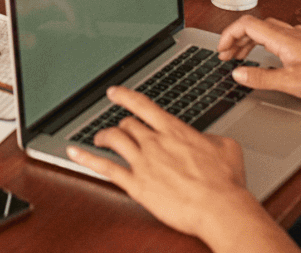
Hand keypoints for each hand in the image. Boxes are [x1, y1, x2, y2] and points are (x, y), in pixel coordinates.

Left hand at [64, 86, 257, 240]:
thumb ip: (211, 138)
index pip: (143, 106)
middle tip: (117, 126)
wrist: (221, 208)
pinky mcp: (136, 184)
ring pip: (113, 139)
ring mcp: (143, 162)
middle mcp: (154, 142)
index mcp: (175, 130)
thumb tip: (208, 138)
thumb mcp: (227, 147)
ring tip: (98, 137)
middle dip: (120, 124)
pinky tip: (73, 153)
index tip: (115, 92)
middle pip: (127, 123)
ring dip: (102, 135)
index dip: (125, 96)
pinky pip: (105, 168)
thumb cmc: (227, 182)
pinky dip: (86, 158)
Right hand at [216, 15, 300, 102]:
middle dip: (236, 40)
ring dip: (250, 41)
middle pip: (254, 26)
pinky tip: (270, 57)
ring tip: (242, 57)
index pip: (245, 24)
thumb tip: (238, 73)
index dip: (228, 35)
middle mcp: (290, 33)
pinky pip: (280, 37)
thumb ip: (262, 78)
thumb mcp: (291, 82)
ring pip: (267, 31)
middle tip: (227, 56)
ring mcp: (300, 37)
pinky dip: (266, 44)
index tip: (220, 50)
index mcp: (282, 38)